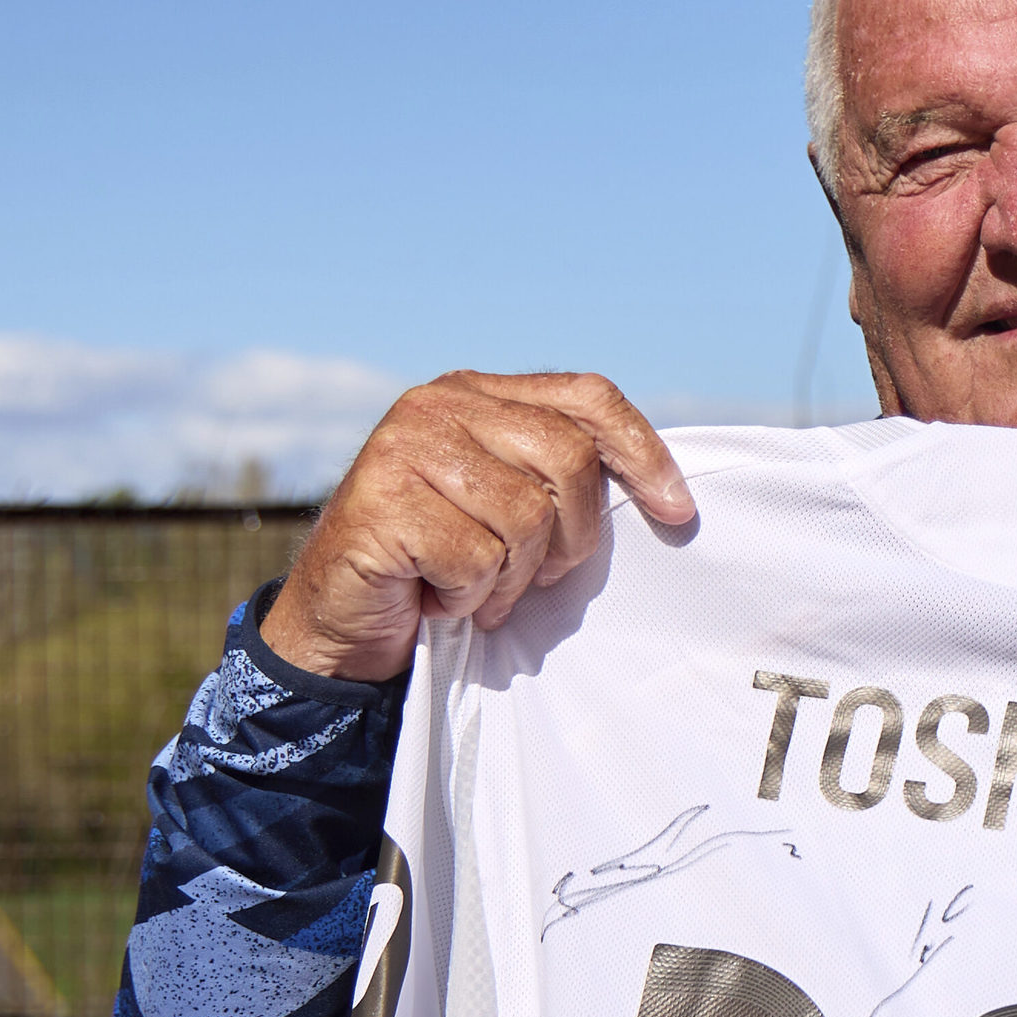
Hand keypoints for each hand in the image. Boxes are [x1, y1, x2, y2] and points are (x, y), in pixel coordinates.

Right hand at [261, 372, 695, 680]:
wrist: (339, 622)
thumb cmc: (438, 569)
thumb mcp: (508, 510)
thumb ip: (557, 479)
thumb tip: (661, 493)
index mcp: (477, 394)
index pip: (587, 397)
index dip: (643, 452)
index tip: (677, 513)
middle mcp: (438, 405)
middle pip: (570, 458)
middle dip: (573, 538)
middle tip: (538, 578)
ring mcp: (404, 447)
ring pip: (526, 516)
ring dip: (511, 577)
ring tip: (472, 586)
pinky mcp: (380, 501)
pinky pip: (476, 559)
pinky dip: (466, 597)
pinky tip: (434, 596)